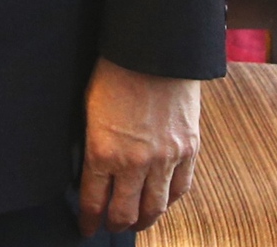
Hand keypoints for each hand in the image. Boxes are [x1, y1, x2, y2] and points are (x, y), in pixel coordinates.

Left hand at [76, 56, 199, 235]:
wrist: (154, 49)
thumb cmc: (114, 73)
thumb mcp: (89, 109)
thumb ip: (94, 144)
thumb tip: (94, 171)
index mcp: (102, 151)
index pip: (94, 201)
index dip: (90, 220)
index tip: (87, 228)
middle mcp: (134, 162)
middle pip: (125, 212)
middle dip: (114, 224)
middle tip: (109, 227)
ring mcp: (165, 158)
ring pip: (155, 208)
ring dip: (144, 220)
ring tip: (136, 222)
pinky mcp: (189, 150)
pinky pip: (181, 189)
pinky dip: (169, 200)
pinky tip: (162, 201)